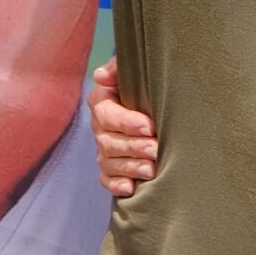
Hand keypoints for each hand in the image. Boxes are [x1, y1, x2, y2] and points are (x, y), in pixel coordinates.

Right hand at [88, 56, 155, 196]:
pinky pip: (106, 179)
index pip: (107, 114)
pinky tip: (131, 187)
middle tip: (155, 149)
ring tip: (152, 169)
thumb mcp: (136, 69)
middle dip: (133, 147)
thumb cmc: (146, 84)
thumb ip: (119, 67)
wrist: (156, 104)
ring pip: (109, 162)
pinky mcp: (109, 168)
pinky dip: (116, 184)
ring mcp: (103, 149)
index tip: (149, 126)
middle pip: (109, 141)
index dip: (127, 122)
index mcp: (102, 101)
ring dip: (130, 167)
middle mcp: (99, 127)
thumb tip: (101, 76)